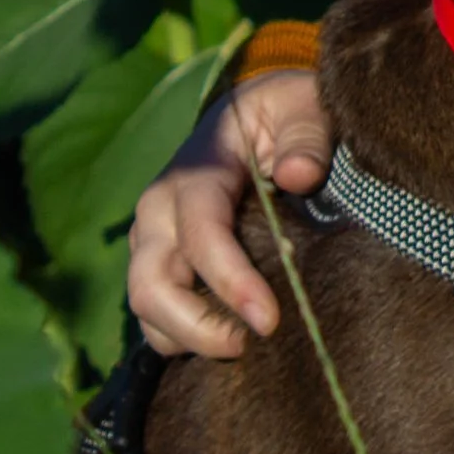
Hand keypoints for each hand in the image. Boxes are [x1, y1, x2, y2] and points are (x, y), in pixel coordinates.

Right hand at [127, 68, 332, 357]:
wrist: (252, 114)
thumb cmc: (285, 113)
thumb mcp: (304, 107)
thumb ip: (307, 136)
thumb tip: (298, 176)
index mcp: (195, 171)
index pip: (201, 234)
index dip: (230, 281)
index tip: (268, 320)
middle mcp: (159, 210)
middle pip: (151, 285)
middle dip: (197, 328)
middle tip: (253, 346)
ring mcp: (151, 241)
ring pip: (146, 310)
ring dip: (189, 339)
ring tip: (247, 346)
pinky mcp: (157, 265)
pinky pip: (156, 316)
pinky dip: (185, 338)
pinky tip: (232, 339)